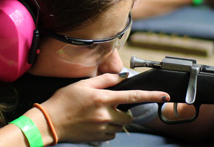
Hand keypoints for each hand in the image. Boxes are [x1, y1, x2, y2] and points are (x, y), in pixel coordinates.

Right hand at [41, 73, 169, 142]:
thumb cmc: (64, 100)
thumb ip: (106, 80)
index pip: (134, 97)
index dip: (152, 95)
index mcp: (104, 99)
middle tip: (110, 106)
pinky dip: (108, 128)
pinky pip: (111, 133)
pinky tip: (94, 122)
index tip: (165, 95)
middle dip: (125, 111)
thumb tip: (123, 76)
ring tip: (98, 114)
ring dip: (115, 120)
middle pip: (129, 116)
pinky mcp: (98, 137)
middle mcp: (105, 115)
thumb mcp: (84, 84)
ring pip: (121, 126)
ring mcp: (102, 128)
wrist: (49, 122)